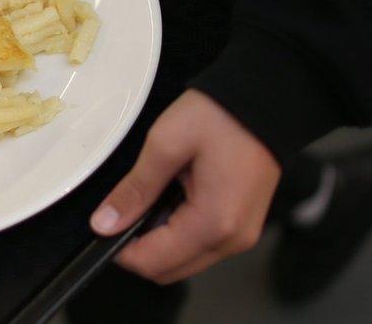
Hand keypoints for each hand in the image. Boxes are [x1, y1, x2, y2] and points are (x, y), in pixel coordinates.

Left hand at [90, 89, 280, 283]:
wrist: (266, 101)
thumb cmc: (221, 115)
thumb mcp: (166, 144)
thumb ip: (134, 189)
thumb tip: (105, 223)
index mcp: (213, 223)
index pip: (152, 263)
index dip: (119, 249)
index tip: (105, 224)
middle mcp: (231, 240)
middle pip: (168, 271)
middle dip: (139, 247)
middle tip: (128, 207)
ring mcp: (241, 236)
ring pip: (184, 261)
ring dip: (160, 240)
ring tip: (156, 195)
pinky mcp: (242, 226)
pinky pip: (202, 245)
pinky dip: (180, 232)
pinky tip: (175, 198)